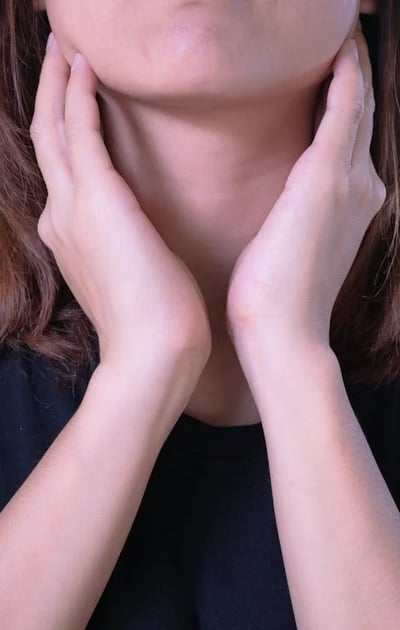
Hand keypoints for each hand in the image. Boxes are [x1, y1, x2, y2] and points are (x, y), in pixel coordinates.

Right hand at [30, 34, 211, 366]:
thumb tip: (136, 240)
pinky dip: (77, 94)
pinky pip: (78, 131)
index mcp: (72, 237)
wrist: (153, 353)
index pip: (64, 172)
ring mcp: (72, 207)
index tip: (74, 101)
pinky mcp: (96, 199)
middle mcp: (62, 217)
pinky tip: (85, 65)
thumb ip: (123, 251)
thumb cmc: (155, 321)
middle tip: (57, 55)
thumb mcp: (132, 277)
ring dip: (57, 84)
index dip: (64, 131)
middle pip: (47, 141)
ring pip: (53, 128)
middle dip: (50, 96)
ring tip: (64, 47)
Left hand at [226, 27, 385, 348]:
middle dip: (354, 70)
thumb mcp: (289, 245)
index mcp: (348, 202)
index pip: (348, 134)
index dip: (345, 96)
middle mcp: (360, 185)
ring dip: (352, 64)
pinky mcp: (327, 179)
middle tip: (343, 32)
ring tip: (342, 30)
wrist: (281, 334)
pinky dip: (345, 73)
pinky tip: (340, 46)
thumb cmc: (274, 296)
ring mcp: (350, 181)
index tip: (332, 64)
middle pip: (359, 110)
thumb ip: (296, 214)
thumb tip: (282, 204)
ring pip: (357, 102)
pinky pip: (344, 108)